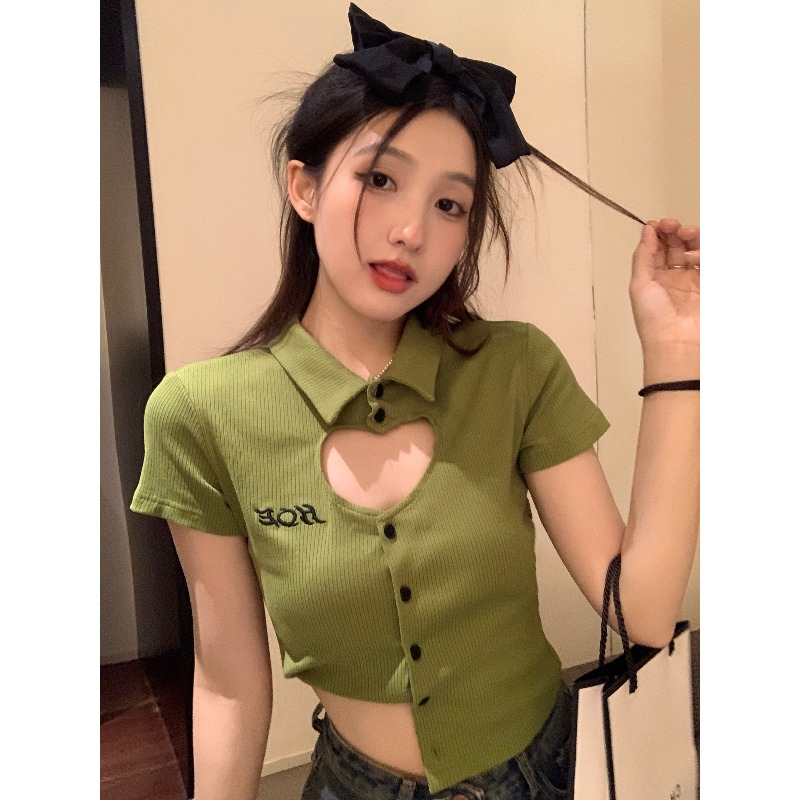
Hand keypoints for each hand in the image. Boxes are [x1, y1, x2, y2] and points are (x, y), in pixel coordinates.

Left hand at [630, 218, 698, 349]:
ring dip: (692, 236)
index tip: (659, 224)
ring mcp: (693, 280)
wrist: (677, 342)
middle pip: (678, 245)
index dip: (659, 232)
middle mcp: (673, 276)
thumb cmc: (653, 315)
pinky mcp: (709, 284)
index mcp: (653, 277)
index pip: (658, 247)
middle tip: (674, 226)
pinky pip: (709, 261)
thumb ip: (643, 255)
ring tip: (686, 234)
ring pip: (696, 249)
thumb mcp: (639, 284)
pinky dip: (703, 252)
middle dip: (676, 231)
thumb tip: (647, 229)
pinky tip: (694, 255)